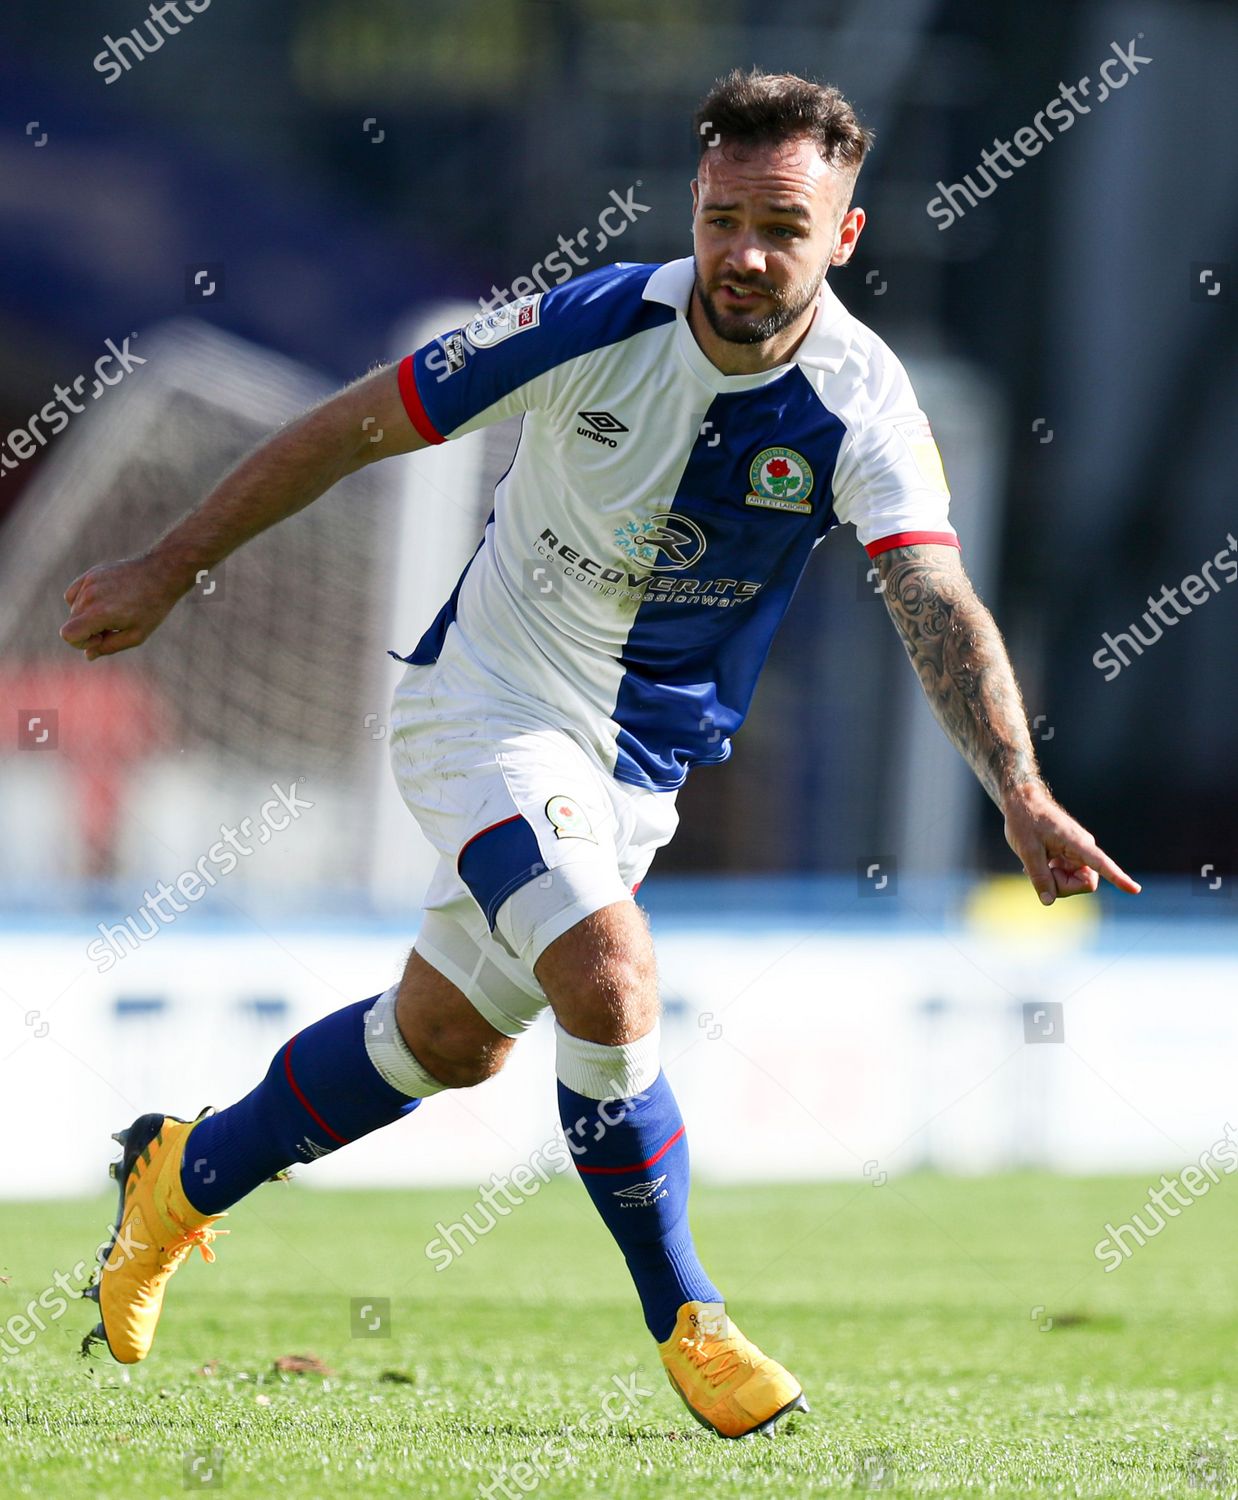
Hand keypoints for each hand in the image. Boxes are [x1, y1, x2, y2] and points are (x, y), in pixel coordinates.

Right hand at [60, 554, 186, 659]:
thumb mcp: (136, 635)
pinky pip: (74, 594)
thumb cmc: (152, 607)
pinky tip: (103, 603)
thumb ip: (109, 647)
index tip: (102, 637)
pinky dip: (82, 602)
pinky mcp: (90, 574)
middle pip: (72, 623)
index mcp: (99, 613)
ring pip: (73, 609)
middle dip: (88, 630)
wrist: (161, 574)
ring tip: (113, 612)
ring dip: (87, 616)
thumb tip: (88, 654)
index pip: (68, 635)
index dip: (82, 642)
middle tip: (114, 626)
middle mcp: (89, 596)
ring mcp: (88, 582)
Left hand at [1002, 782, 1140, 904]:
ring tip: (1037, 863)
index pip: (1102, 864)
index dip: (1118, 878)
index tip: (1135, 890)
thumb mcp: (1027, 851)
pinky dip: (1053, 875)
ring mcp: (1078, 853)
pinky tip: (1037, 864)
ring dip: (1055, 880)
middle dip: (1063, 886)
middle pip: (1085, 883)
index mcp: (1077, 844)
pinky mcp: (1071, 856)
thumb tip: (1049, 901)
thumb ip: (1039, 877)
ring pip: (1075, 882)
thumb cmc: (1025, 822)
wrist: (1022, 802)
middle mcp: (1084, 849)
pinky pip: (1068, 876)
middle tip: (1040, 871)